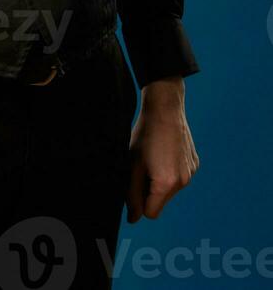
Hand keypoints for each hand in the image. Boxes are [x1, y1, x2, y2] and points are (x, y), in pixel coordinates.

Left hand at [126, 77, 199, 222]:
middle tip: (142, 166)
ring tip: (153, 156)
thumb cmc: (145, 134)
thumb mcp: (132, 164)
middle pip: (161, 202)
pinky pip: (180, 176)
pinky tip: (164, 151)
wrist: (165, 108)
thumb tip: (134, 219)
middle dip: (150, 191)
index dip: (139, 201)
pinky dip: (171, 170)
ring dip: (160, 181)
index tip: (134, 183)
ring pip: (170, 190)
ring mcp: (192, 172)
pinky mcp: (195, 163)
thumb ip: (132, 194)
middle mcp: (183, 182)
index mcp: (167, 184)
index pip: (151, 213)